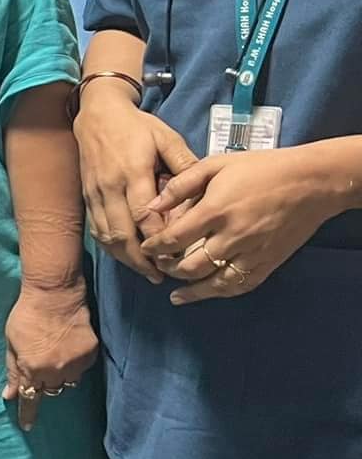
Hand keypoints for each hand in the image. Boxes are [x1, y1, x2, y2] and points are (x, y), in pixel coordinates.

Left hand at [2, 282, 97, 430]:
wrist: (55, 294)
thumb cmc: (26, 316)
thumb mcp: (12, 344)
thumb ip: (13, 372)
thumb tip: (9, 396)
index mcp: (33, 369)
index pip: (31, 399)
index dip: (28, 414)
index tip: (26, 426)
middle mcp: (56, 370)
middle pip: (51, 390)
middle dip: (43, 383)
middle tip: (40, 365)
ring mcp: (76, 363)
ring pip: (68, 381)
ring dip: (59, 375)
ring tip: (54, 354)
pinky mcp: (91, 353)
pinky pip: (81, 368)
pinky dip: (74, 363)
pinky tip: (68, 347)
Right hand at [73, 95, 198, 282]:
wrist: (97, 115)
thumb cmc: (137, 126)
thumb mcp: (166, 138)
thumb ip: (184, 164)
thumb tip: (202, 192)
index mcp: (132, 173)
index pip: (144, 215)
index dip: (158, 239)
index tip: (176, 254)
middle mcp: (110, 188)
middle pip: (122, 234)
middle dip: (141, 259)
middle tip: (162, 274)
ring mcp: (95, 195)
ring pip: (107, 236)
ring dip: (125, 258)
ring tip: (147, 271)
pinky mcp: (87, 198)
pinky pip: (97, 230)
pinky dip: (111, 247)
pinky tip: (126, 256)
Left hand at [135, 147, 344, 304]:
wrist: (312, 181)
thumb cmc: (263, 168)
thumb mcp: (217, 165)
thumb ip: (181, 184)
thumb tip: (152, 205)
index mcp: (216, 210)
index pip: (175, 238)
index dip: (155, 247)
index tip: (145, 249)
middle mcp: (232, 236)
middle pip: (190, 266)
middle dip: (169, 269)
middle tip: (159, 265)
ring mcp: (252, 252)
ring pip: (214, 282)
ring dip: (191, 290)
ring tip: (176, 293)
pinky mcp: (269, 262)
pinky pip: (240, 285)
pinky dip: (220, 292)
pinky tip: (207, 293)